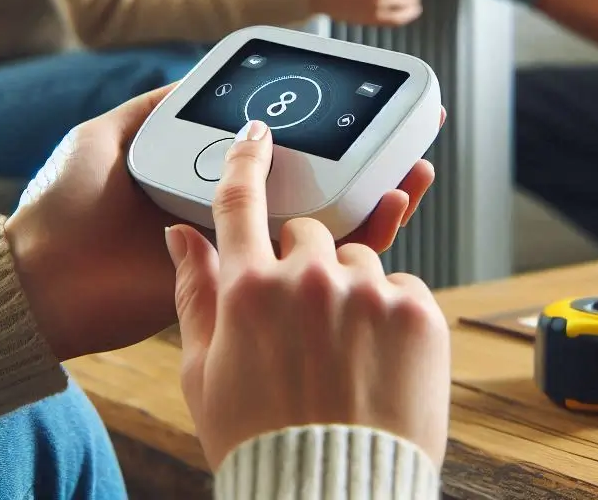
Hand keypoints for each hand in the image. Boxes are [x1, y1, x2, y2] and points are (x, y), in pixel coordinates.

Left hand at [3, 85, 435, 360]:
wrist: (41, 276)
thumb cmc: (65, 204)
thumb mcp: (109, 136)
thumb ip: (157, 107)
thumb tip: (200, 76)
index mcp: (208, 178)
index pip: (280, 150)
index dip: (323, 128)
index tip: (362, 99)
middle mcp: (232, 211)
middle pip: (314, 182)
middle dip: (368, 157)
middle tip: (412, 126)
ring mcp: (242, 246)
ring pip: (326, 221)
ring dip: (380, 192)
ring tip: (416, 162)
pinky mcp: (245, 279)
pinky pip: (309, 260)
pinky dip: (359, 234)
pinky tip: (390, 201)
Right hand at [168, 121, 450, 471]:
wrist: (331, 498)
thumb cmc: (259, 439)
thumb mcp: (203, 374)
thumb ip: (194, 293)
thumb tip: (180, 235)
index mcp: (249, 291)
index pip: (241, 202)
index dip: (247, 160)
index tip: (258, 134)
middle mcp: (308, 280)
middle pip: (308, 232)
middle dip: (303, 260)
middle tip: (304, 318)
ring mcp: (367, 292)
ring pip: (358, 257)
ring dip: (350, 287)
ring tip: (345, 351)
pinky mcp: (416, 312)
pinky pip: (401, 286)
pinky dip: (391, 311)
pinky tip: (378, 358)